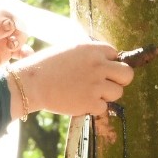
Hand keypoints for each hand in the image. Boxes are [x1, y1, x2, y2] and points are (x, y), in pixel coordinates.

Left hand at [0, 11, 32, 82]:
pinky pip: (21, 51)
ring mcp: (1, 40)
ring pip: (20, 36)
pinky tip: (27, 56)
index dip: (12, 20)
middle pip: (16, 24)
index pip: (6, 13)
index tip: (10, 29)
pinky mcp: (5, 55)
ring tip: (13, 48)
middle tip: (11, 42)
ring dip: (21, 41)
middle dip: (18, 31)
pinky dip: (26, 52)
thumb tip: (12, 24)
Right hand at [7, 41, 133, 118]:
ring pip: (118, 92)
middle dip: (119, 79)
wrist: (31, 84)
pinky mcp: (90, 102)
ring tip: (90, 93)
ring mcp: (96, 84)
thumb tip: (105, 61)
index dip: (109, 62)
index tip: (100, 69)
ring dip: (106, 95)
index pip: (115, 54)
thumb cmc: (45, 66)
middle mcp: (98, 65)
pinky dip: (94, 107)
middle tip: (107, 83)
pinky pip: (104, 107)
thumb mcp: (68, 49)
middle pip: (127, 74)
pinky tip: (80, 101)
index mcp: (92, 49)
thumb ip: (88, 54)